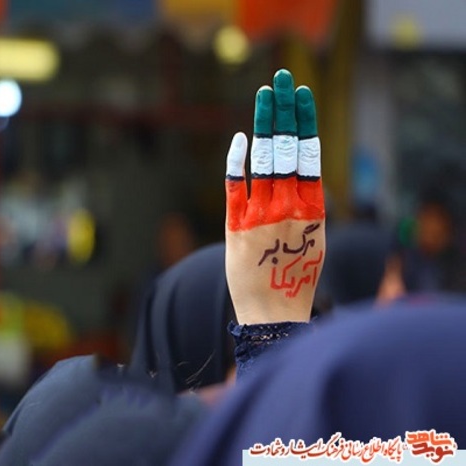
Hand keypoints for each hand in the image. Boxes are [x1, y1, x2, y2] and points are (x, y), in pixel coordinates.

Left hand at [225, 69, 324, 324]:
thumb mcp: (314, 240)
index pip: (309, 154)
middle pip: (286, 149)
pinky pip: (235, 187)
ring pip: (264, 160)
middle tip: (280, 78)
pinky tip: (240, 138)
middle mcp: (288, 207)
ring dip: (264, 124)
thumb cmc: (295, 279)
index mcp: (312, 209)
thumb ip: (309, 207)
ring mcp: (260, 215)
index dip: (303, 122)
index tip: (300, 95)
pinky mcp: (235, 227)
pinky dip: (237, 162)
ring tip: (265, 95)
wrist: (272, 313)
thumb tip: (307, 178)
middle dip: (283, 111)